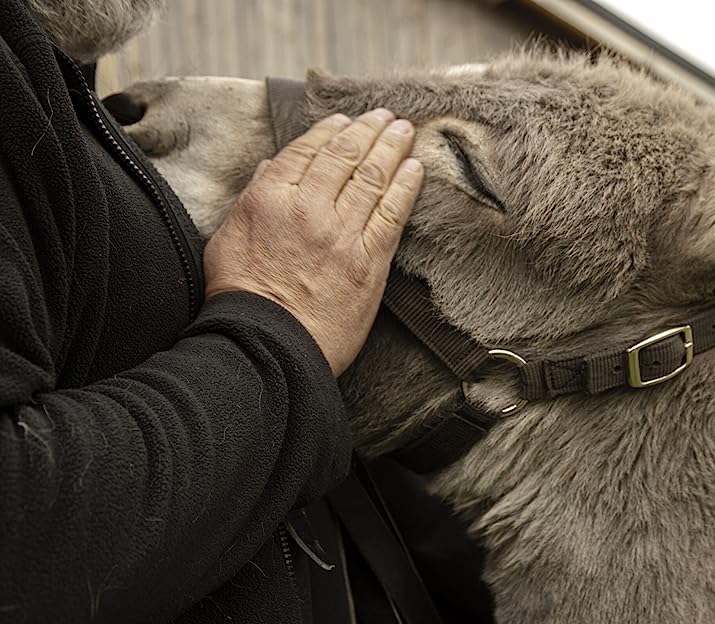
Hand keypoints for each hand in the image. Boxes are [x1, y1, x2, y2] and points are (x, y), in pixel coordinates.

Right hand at [203, 109, 423, 374]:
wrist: (267, 345)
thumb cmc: (242, 297)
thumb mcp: (228, 237)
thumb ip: (254, 197)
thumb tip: (273, 167)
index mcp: (271, 198)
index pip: (307, 150)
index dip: (331, 131)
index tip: (346, 120)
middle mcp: (309, 208)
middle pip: (346, 157)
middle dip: (369, 130)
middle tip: (386, 116)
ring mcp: (342, 234)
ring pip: (373, 179)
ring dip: (393, 149)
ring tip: (405, 131)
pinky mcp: (369, 262)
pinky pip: (392, 215)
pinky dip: (406, 188)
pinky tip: (415, 170)